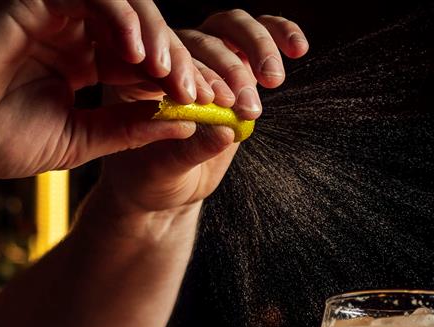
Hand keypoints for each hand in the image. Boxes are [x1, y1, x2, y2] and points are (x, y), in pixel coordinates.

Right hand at [0, 0, 207, 177]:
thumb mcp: (81, 141)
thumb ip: (130, 129)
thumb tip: (184, 123)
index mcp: (84, 63)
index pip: (145, 64)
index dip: (181, 82)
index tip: (213, 107)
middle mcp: (74, 32)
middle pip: (144, 32)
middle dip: (180, 61)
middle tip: (205, 91)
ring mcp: (54, 12)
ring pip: (124, 6)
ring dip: (156, 37)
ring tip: (173, 75)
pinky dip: (118, 16)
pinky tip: (139, 52)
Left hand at [101, 9, 308, 213]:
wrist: (163, 188)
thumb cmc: (150, 178)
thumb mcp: (161, 171)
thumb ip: (188, 150)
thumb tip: (225, 131)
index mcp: (136, 73)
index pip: (162, 58)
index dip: (185, 73)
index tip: (202, 99)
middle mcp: (169, 58)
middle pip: (200, 40)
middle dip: (225, 69)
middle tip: (240, 103)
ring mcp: (202, 59)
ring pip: (229, 31)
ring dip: (255, 51)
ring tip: (273, 81)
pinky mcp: (233, 68)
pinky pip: (255, 39)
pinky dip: (278, 36)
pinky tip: (297, 47)